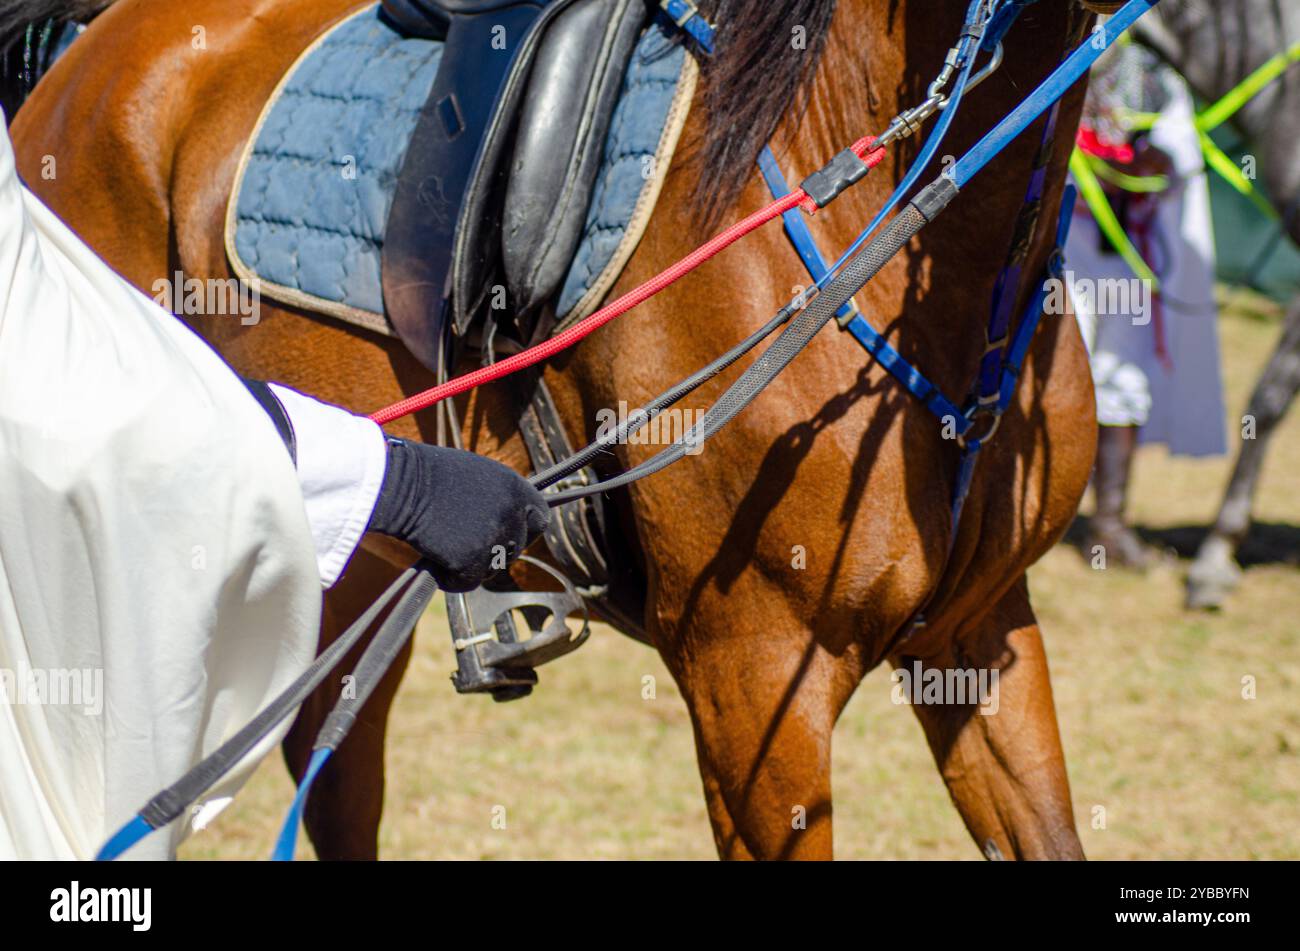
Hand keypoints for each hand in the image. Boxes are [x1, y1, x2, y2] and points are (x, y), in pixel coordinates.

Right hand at [366, 438, 549, 590]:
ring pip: (491, 569)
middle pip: (515, 549)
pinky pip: (467, 583)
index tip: (510, 535)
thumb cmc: (432, 475)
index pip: (540, 520)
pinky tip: (436, 561)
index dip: (525, 531)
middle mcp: (511, 514)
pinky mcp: (471, 561)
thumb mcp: (479, 475)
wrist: (401, 484)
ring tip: (445, 544)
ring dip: (471, 564)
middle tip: (465, 541)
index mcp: (517, 488)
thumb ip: (500, 497)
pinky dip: (450, 579)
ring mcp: (493, 539)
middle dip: (494, 551)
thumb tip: (512, 519)